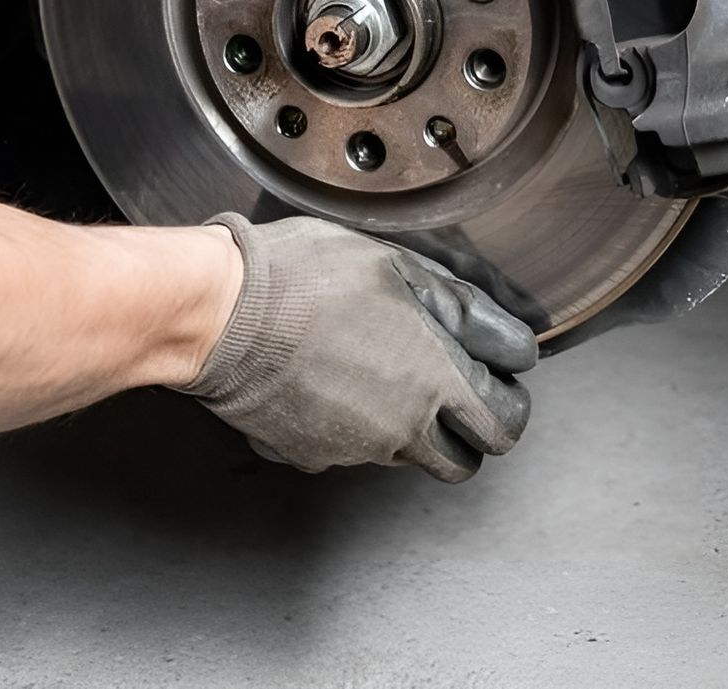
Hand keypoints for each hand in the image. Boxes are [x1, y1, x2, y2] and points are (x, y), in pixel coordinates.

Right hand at [183, 215, 538, 482]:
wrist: (219, 312)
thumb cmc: (304, 278)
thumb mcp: (398, 267)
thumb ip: (459, 307)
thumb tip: (501, 336)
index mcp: (435, 382)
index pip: (504, 423)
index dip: (508, 396)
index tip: (498, 374)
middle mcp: (402, 429)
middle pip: (464, 460)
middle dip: (469, 430)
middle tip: (456, 389)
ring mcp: (354, 449)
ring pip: (407, 455)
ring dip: (412, 426)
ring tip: (383, 371)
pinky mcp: (311, 454)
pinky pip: (351, 451)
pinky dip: (354, 426)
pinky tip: (335, 381)